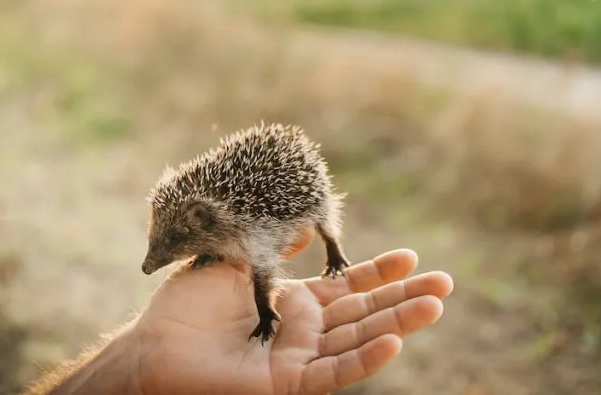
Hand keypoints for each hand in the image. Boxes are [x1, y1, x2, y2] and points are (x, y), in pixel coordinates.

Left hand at [130, 231, 452, 394]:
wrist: (153, 347)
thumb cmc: (184, 308)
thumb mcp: (237, 262)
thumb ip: (274, 247)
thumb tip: (305, 222)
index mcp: (291, 303)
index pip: (347, 288)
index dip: (379, 274)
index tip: (412, 257)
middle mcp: (303, 332)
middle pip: (365, 313)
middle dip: (405, 298)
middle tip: (446, 284)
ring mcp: (300, 359)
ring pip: (359, 341)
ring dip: (398, 324)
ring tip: (436, 305)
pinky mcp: (289, 384)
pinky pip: (334, 373)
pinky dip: (365, 359)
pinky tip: (394, 341)